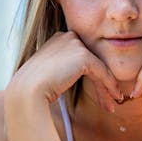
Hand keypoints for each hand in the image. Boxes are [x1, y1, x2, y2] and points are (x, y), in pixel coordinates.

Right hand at [6, 31, 122, 113]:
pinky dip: (110, 85)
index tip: (97, 93)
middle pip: (92, 61)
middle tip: (109, 100)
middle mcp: (67, 36)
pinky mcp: (83, 55)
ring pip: (99, 67)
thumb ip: (62, 70)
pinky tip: (114, 98)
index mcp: (57, 39)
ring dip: (107, 87)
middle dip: (101, 82)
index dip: (91, 76)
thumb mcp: (49, 74)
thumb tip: (71, 77)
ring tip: (113, 104)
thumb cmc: (33, 88)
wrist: (27, 91)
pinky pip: (102, 72)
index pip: (81, 56)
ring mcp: (75, 44)